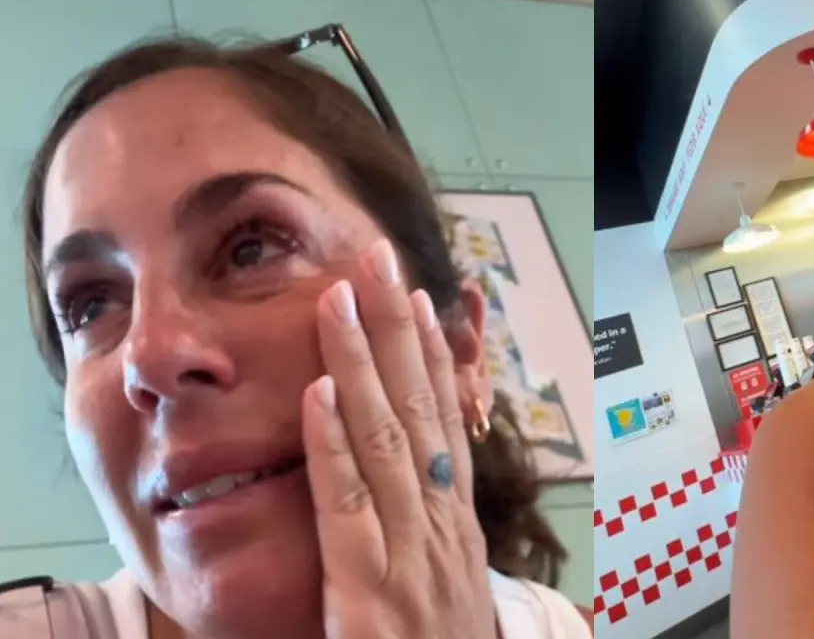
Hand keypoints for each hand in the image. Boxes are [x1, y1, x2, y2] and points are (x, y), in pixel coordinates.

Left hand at [301, 240, 495, 637]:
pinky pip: (348, 509)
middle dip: (399, 331)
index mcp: (455, 525)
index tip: (418, 298)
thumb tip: (415, 477)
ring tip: (339, 300)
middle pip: (420, 412)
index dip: (432, 355)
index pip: (446, 422)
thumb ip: (425, 530)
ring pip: (386, 443)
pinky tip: (315, 394)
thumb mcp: (442, 583)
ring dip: (362, 364)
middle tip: (379, 260)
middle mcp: (442, 529)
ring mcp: (412, 559)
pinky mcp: (370, 595)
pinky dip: (332, 447)